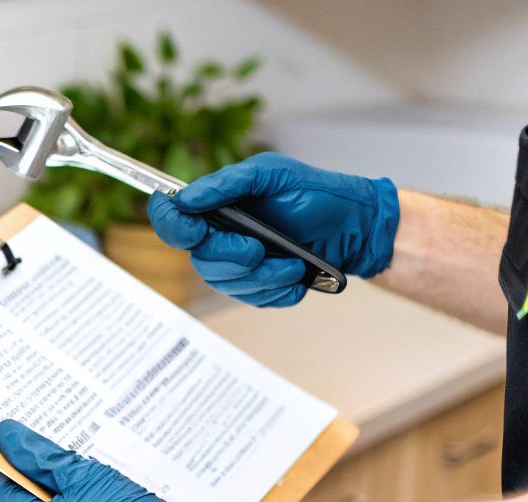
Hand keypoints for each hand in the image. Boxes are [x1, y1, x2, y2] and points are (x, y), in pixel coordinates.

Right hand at [148, 152, 398, 306]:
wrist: (355, 227)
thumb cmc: (317, 195)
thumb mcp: (273, 174)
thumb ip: (228, 183)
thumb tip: (186, 197)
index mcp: (217, 204)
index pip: (172, 219)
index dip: (173, 226)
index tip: (194, 229)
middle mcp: (221, 235)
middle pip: (199, 260)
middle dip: (231, 257)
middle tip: (260, 249)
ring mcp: (239, 264)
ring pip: (227, 284)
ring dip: (262, 277)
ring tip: (293, 263)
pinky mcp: (260, 287)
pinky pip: (253, 300)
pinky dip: (277, 291)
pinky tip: (296, 277)